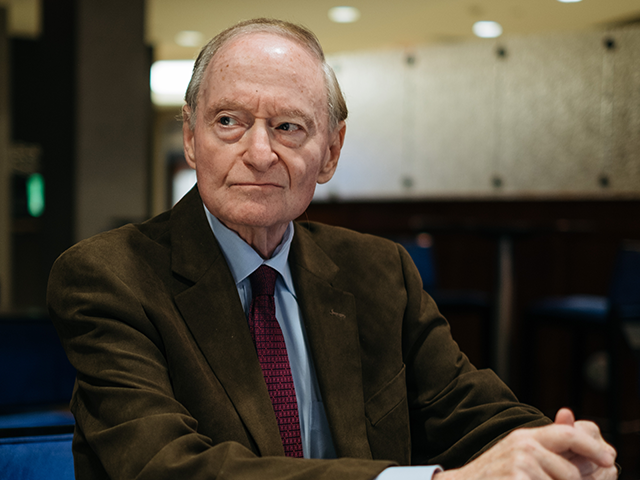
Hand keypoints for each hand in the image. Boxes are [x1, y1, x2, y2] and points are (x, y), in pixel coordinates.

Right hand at [434, 408, 616, 479]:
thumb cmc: (492, 473)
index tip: (609, 457)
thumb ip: (546, 441)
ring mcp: (520, 467)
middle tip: (542, 479)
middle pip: (571, 471)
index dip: (592, 446)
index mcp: (525, 437)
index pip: (568, 434)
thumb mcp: (517, 451)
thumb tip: (570, 415)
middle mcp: (523, 448)